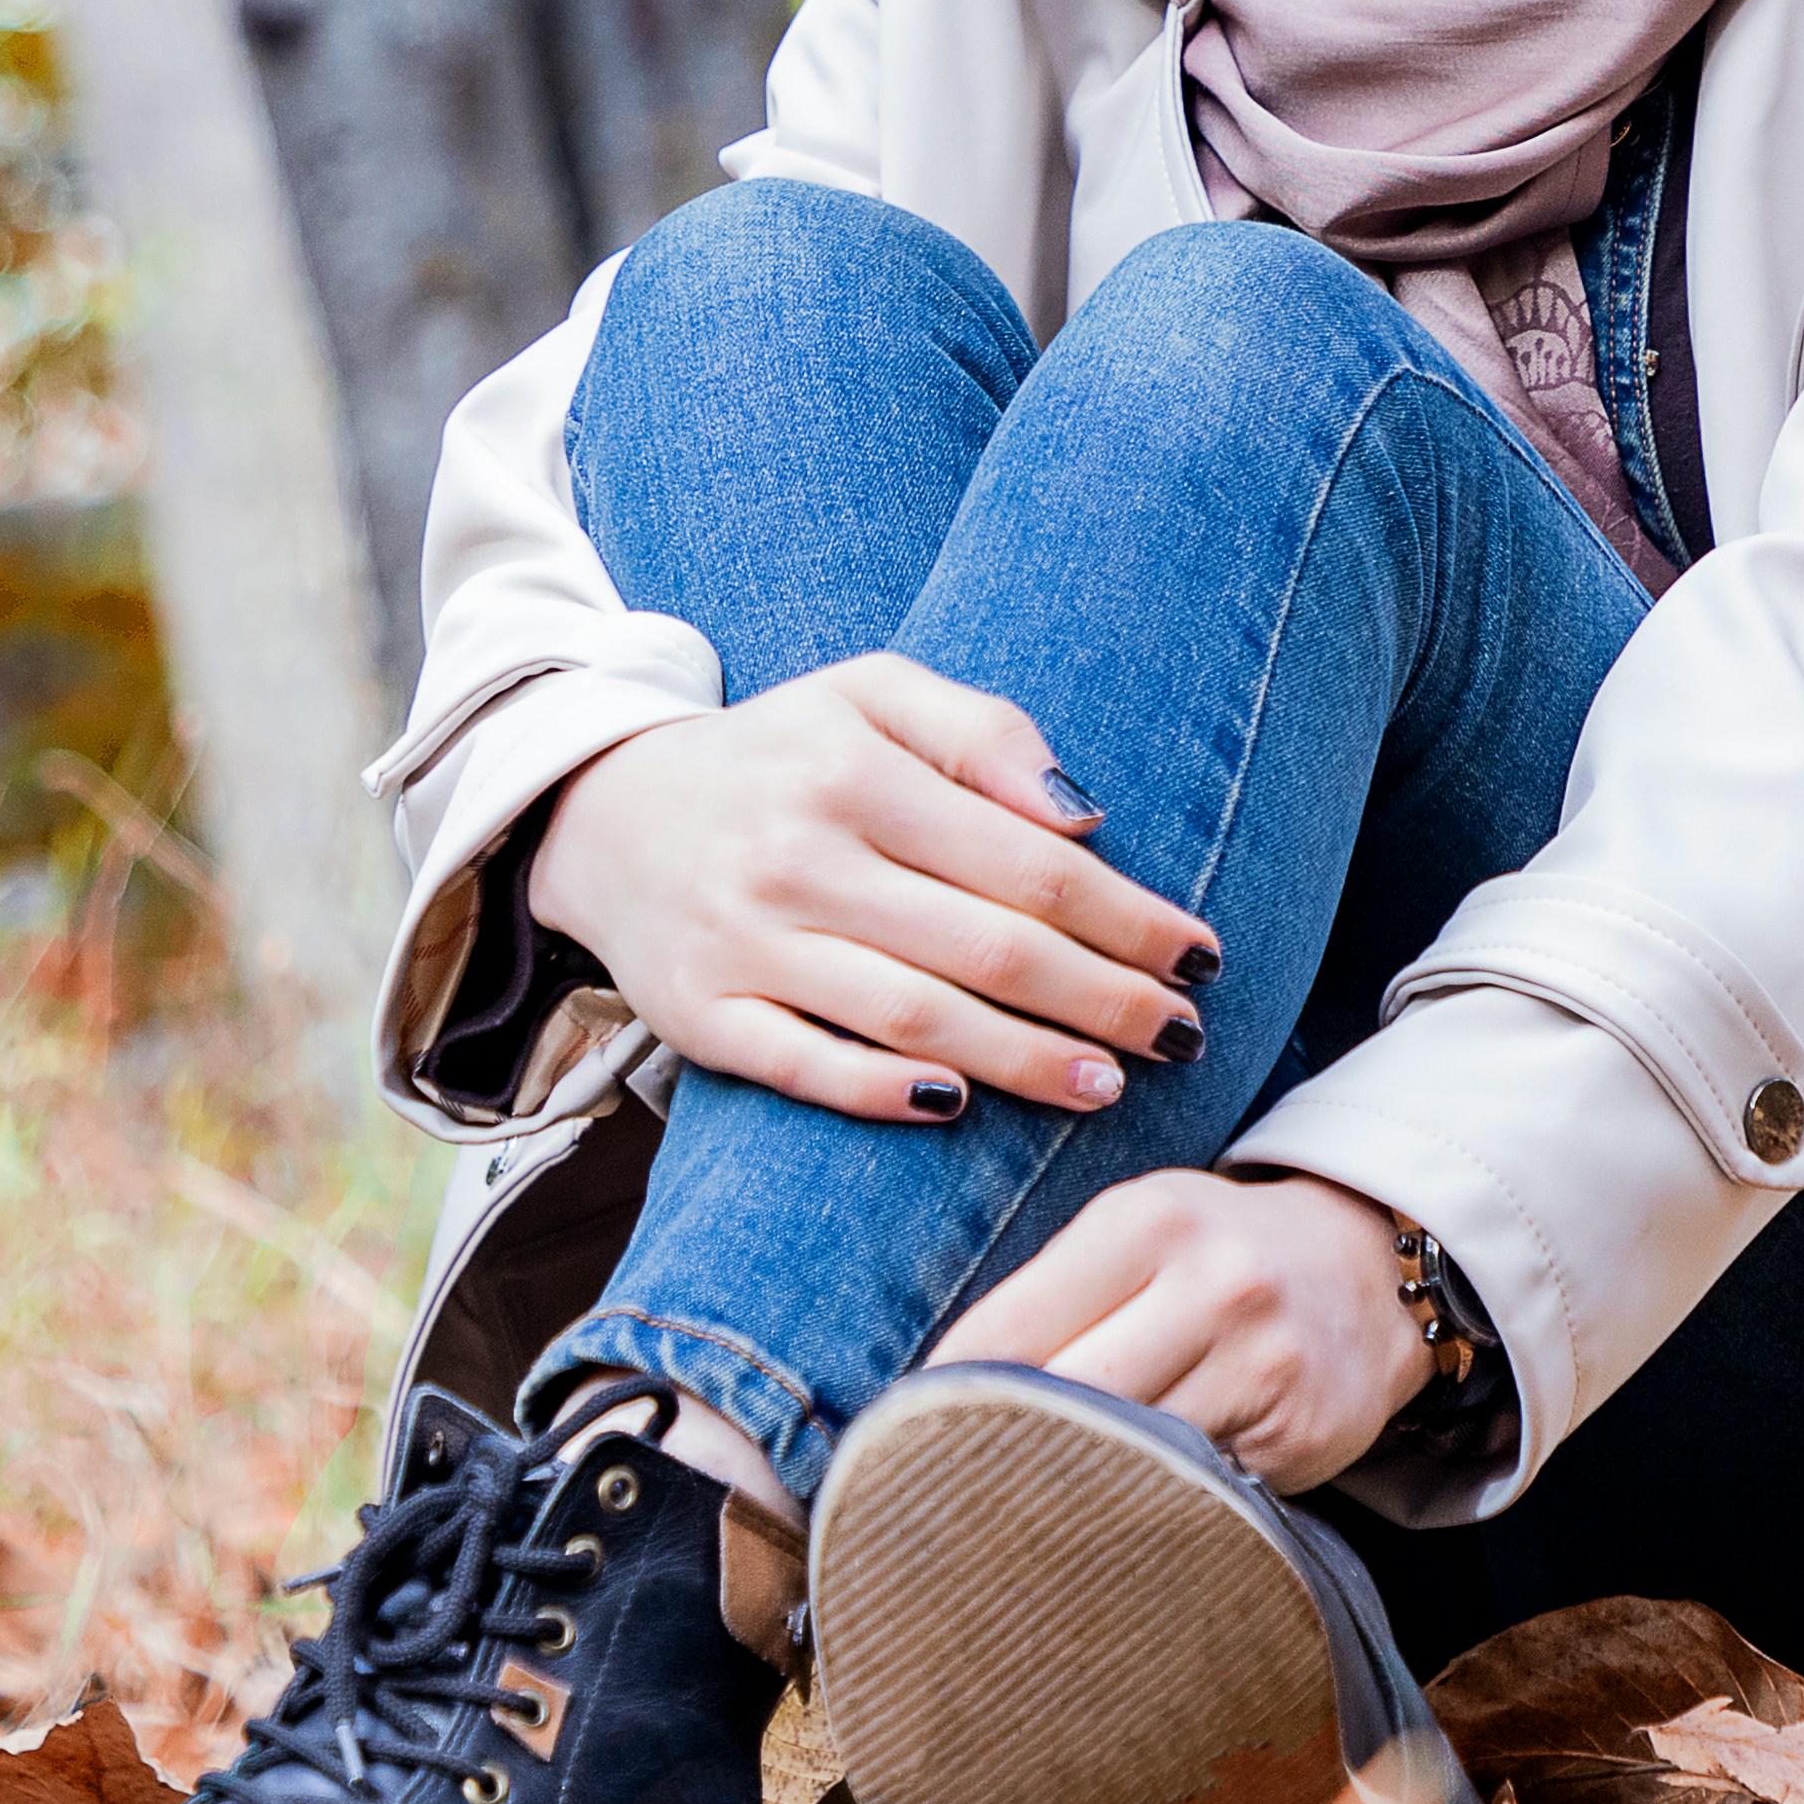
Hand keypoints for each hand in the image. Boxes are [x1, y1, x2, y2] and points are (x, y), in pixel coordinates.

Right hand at [530, 652, 1224, 1123]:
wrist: (603, 811)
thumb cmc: (778, 757)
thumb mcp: (869, 694)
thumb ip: (982, 731)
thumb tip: (1082, 817)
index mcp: (856, 773)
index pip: (1028, 862)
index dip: (1129, 917)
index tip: (1200, 956)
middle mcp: (801, 859)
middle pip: (987, 947)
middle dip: (1104, 1000)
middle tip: (1182, 1037)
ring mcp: (747, 945)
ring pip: (912, 1016)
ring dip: (1023, 1060)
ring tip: (1109, 1087)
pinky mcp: (700, 1017)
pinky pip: (803, 1067)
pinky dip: (882, 1092)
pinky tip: (961, 1109)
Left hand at [930, 1167, 1439, 1497]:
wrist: (1371, 1270)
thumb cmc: (1215, 1255)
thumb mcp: (1136, 1235)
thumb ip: (1050, 1300)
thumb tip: (929, 1400)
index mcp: (1146, 1224)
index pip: (1010, 1329)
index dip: (940, 1400)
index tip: (892, 1448)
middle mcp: (1211, 1285)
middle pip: (1065, 1402)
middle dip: (996, 1456)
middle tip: (937, 1506)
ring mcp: (1263, 1365)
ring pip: (1130, 1459)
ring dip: (1067, 1497)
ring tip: (1008, 1530)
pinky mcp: (1301, 1436)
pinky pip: (1197, 1495)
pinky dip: (1148, 1513)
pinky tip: (1112, 1527)